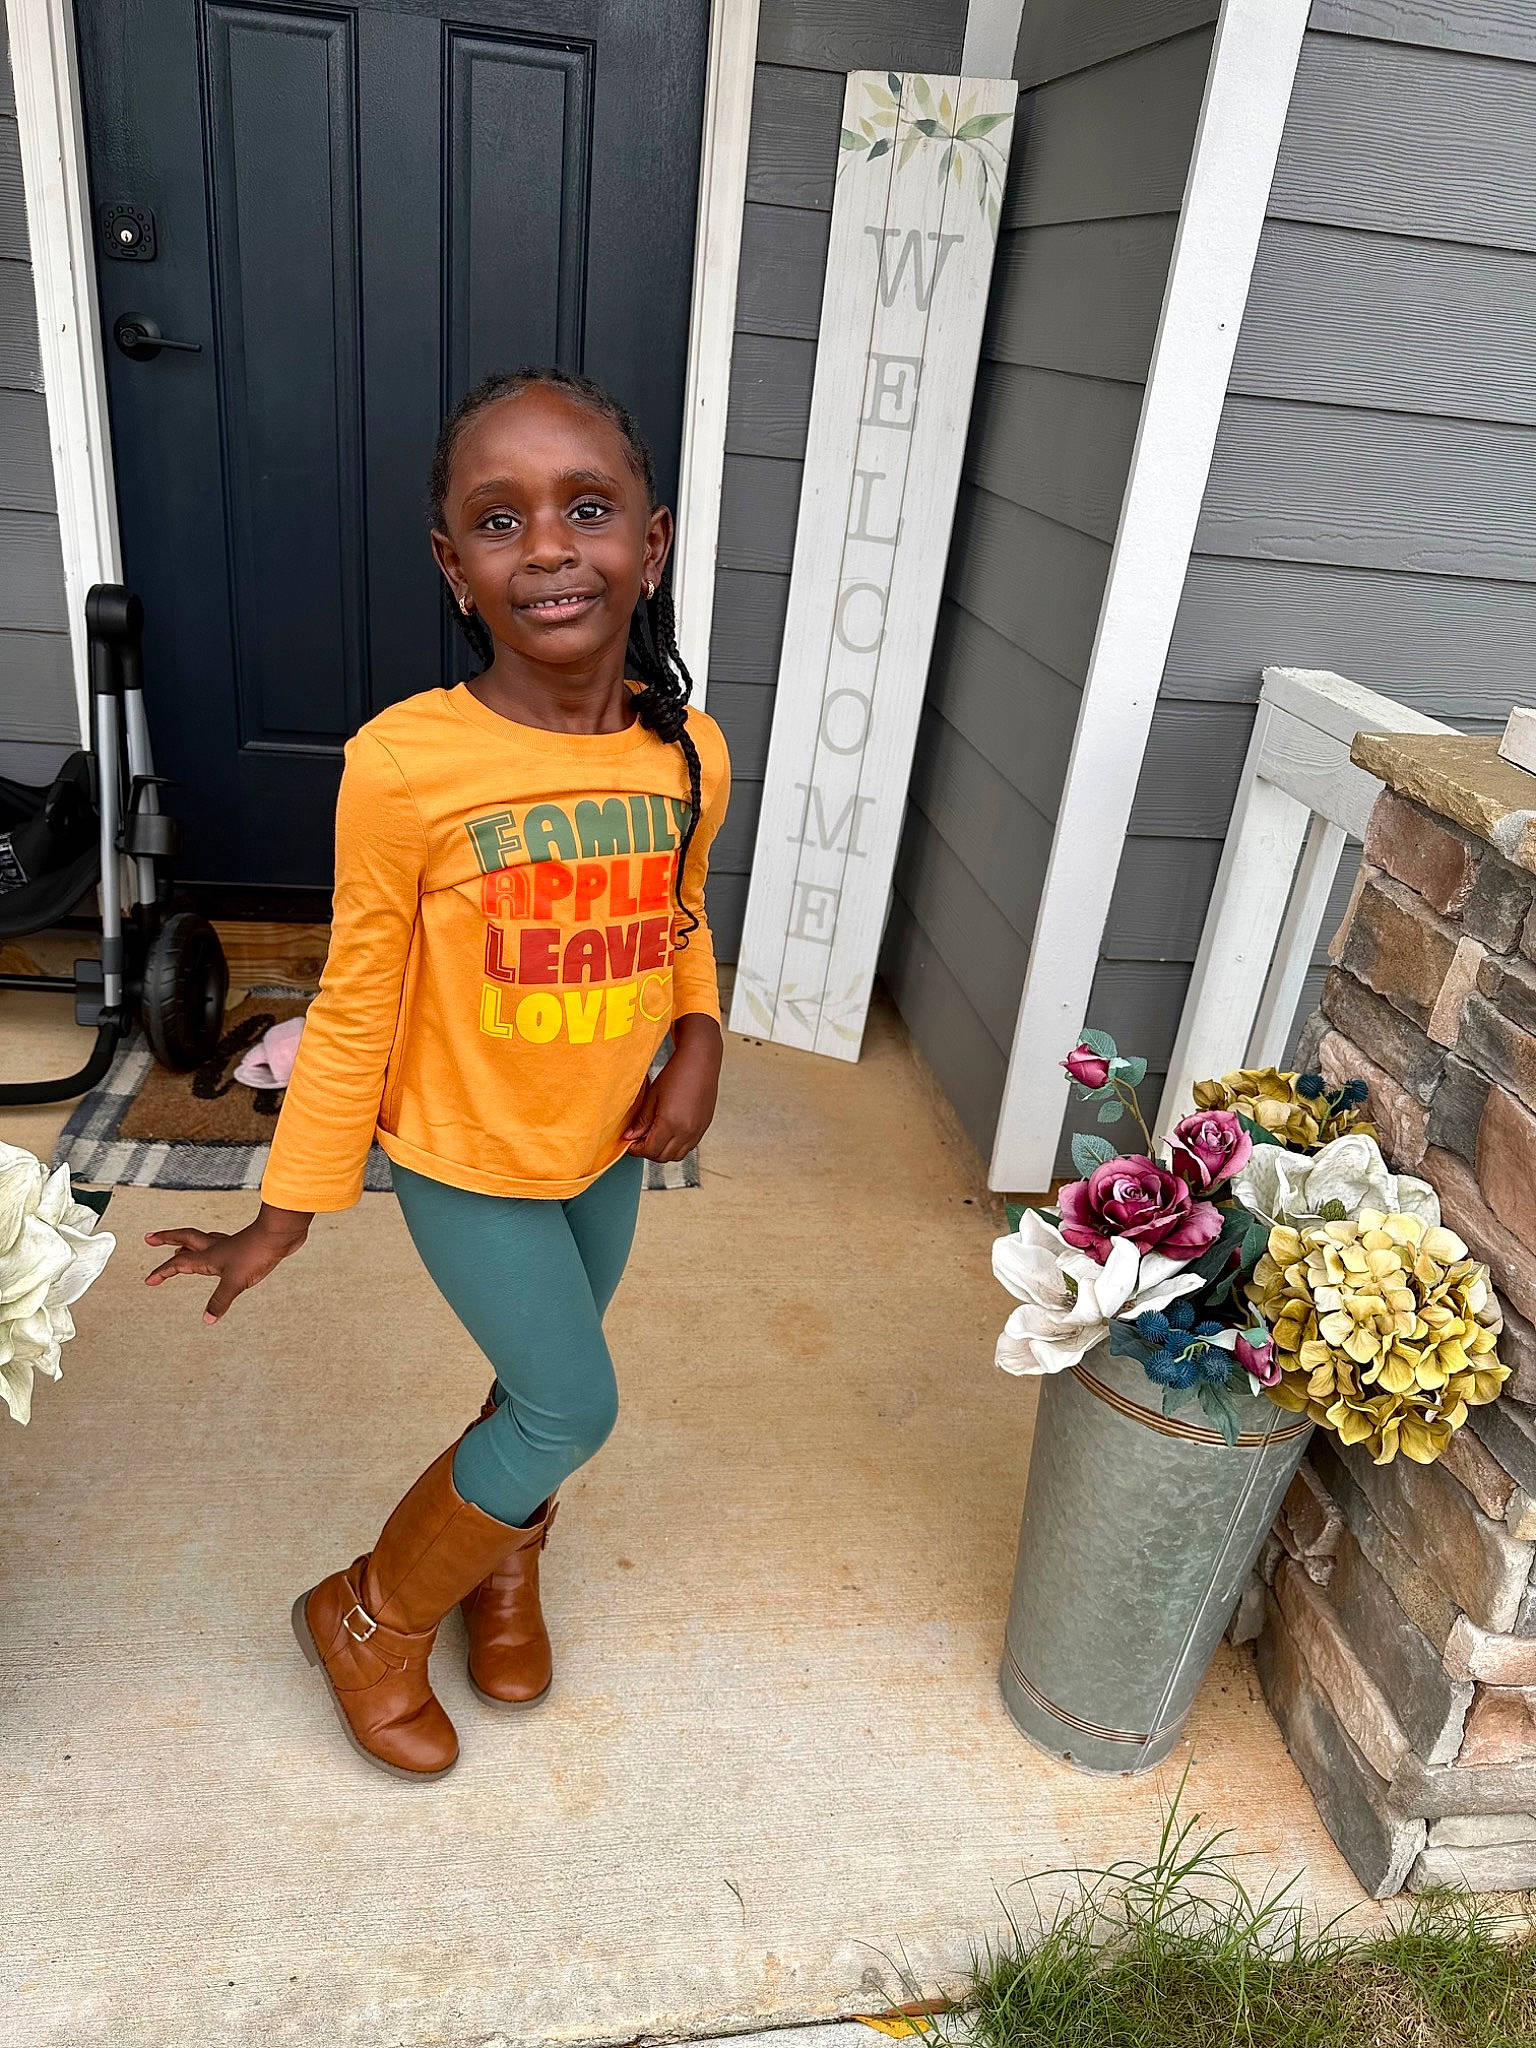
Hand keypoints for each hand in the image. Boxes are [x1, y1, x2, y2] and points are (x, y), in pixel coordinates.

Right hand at [144, 1203, 312, 1323]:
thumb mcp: (236, 1282)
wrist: (280, 1233)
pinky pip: (220, 1244)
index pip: (178, 1264)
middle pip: (184, 1239)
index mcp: (208, 1256)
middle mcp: (215, 1247)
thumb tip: (207, 1319)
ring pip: (202, 1240)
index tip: (148, 1280)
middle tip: (149, 1238)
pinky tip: (219, 1250)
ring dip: (187, 1243)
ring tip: (179, 1247)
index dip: (162, 1272)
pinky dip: (212, 1246)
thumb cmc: (257, 1253)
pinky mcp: (243, 1245)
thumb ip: (220, 1300)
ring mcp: (230, 1244)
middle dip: (165, 1239)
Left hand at [620, 1015, 721, 1161]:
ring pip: (677, 1156)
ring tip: (654, 1137)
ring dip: (663, 1151)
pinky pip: (688, 1147)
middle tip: (639, 1140)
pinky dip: (676, 1146)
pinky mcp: (704, 1126)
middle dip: (648, 1152)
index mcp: (670, 1123)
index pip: (650, 1150)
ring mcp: (697, 1130)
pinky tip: (669, 1132)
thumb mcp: (652, 1096)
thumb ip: (641, 1121)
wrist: (700, 1060)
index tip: (630, 1144)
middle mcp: (686, 1131)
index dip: (637, 1150)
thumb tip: (631, 1137)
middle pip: (663, 1157)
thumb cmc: (675, 1074)